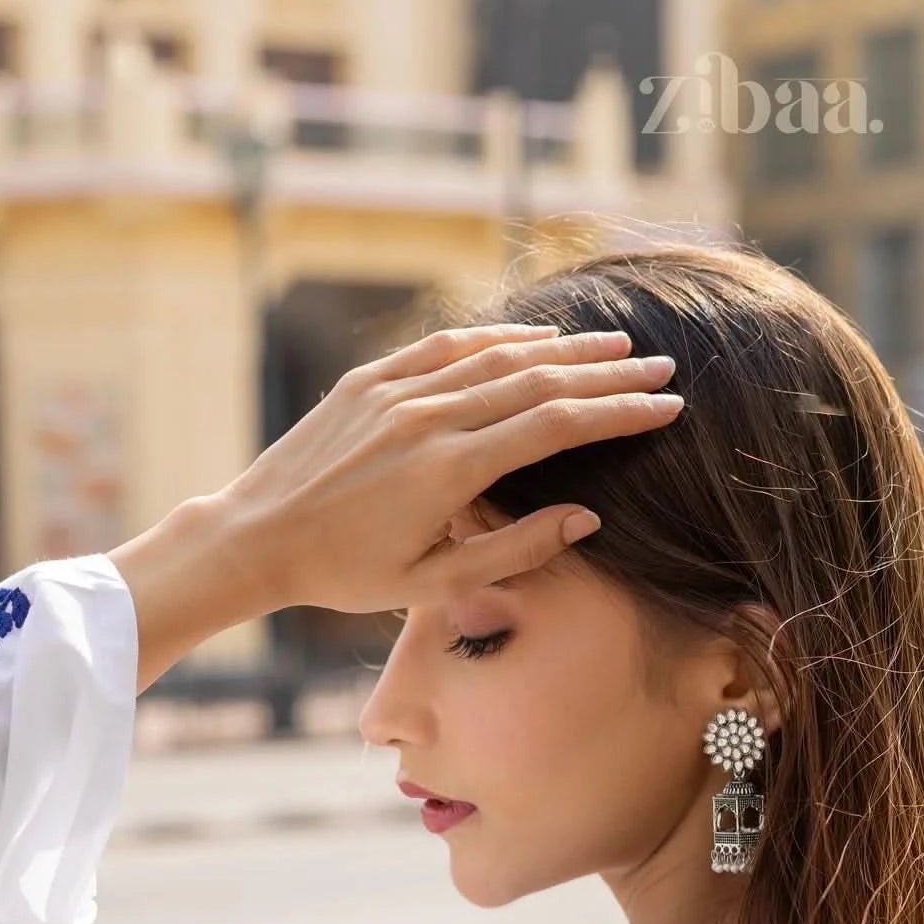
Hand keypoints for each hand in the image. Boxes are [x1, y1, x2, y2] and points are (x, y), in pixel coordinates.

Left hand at [215, 322, 683, 615]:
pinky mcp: (369, 380)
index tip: (666, 407)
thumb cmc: (344, 574)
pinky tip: (533, 339)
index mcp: (451, 470)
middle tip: (663, 369)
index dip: (618, 414)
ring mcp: (397, 392)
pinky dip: (496, 339)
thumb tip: (587, 518)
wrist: (257, 536)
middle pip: (540, 381)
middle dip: (608, 376)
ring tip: (614, 349)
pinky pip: (446, 348)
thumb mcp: (432, 584)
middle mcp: (429, 418)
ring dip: (563, 349)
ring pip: (497, 356)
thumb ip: (514, 550)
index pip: (558, 426)